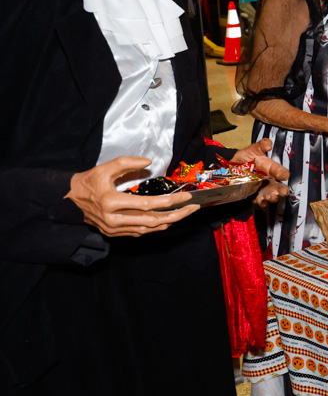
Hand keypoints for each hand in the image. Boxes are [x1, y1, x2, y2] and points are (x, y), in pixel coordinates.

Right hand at [67, 157, 199, 237]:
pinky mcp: (114, 233)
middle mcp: (114, 219)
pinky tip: (167, 220)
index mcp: (112, 202)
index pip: (149, 204)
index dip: (170, 201)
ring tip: (184, 213)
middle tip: (193, 208)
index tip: (186, 197)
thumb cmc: (87, 182)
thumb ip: (127, 163)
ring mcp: (114, 229)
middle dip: (177, 215)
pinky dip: (155, 227)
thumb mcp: (104, 168)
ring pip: (148, 229)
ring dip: (169, 222)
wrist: (67, 201)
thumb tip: (149, 162)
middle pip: (153, 221)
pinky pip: (140, 232)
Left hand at [231, 138, 289, 207]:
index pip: (280, 171)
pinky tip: (259, 201)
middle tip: (281, 192)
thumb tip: (269, 144)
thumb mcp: (252, 150)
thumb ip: (260, 146)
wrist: (231, 170)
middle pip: (280, 186)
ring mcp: (264, 189)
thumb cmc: (245, 158)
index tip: (284, 176)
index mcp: (271, 168)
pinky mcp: (256, 197)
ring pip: (272, 195)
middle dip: (281, 190)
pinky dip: (261, 202)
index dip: (282, 173)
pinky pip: (261, 202)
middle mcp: (270, 180)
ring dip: (272, 197)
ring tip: (270, 197)